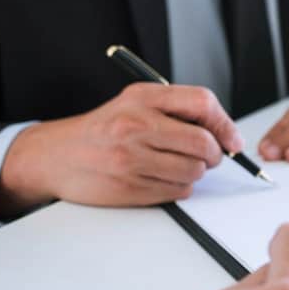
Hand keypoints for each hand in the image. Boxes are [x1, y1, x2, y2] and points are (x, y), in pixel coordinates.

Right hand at [0, 84, 242, 215]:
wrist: (57, 156)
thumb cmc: (105, 130)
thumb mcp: (136, 104)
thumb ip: (177, 111)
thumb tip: (224, 134)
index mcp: (143, 98)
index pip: (202, 103)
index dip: (224, 124)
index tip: (232, 141)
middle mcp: (136, 125)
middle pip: (203, 143)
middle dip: (215, 155)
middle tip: (209, 157)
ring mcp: (132, 158)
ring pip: (194, 171)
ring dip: (196, 173)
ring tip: (176, 165)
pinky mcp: (130, 186)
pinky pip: (178, 191)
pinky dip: (179, 188)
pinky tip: (160, 178)